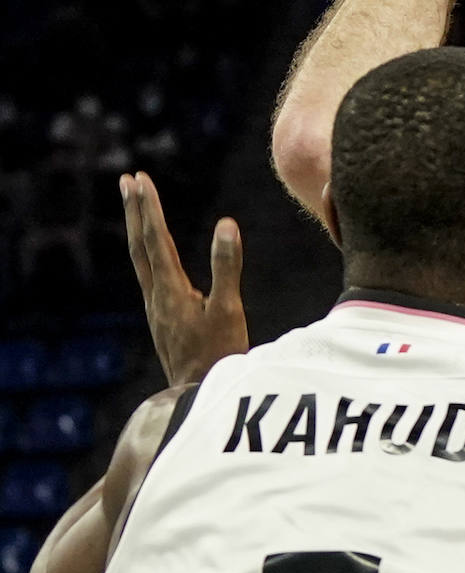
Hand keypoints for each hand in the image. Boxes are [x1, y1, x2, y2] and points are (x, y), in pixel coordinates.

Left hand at [122, 171, 247, 385]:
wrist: (197, 393)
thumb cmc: (218, 353)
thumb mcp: (228, 309)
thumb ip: (226, 266)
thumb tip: (226, 224)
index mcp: (170, 289)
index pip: (155, 238)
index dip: (149, 207)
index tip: (141, 178)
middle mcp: (156, 295)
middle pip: (139, 245)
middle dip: (134, 211)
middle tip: (127, 180)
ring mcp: (156, 307)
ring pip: (140, 259)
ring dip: (137, 229)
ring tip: (135, 207)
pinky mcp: (162, 317)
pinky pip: (148, 274)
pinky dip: (145, 251)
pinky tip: (151, 254)